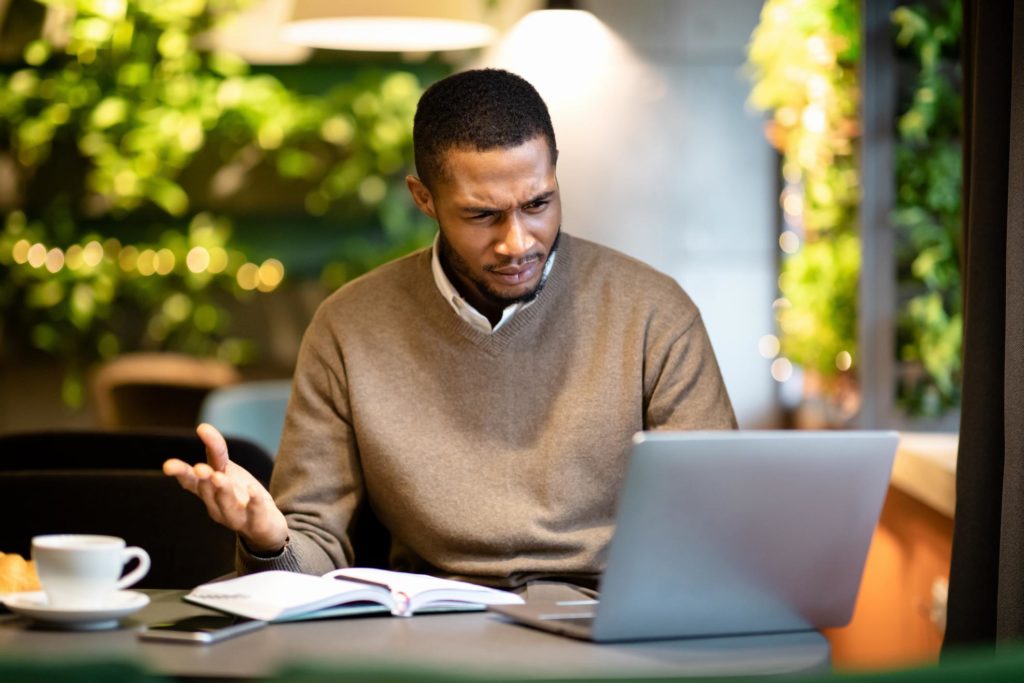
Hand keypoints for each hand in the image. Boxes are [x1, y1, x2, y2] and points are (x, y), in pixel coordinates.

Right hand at [163, 423, 288, 553]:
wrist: (265, 527)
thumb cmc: (240, 496)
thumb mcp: (226, 470)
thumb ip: (215, 450)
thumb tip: (202, 427)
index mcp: (208, 491)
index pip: (190, 481)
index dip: (180, 473)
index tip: (168, 465)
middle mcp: (218, 505)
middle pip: (207, 493)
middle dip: (203, 480)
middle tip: (200, 469)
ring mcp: (237, 516)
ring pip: (226, 505)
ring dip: (222, 491)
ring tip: (219, 477)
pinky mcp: (257, 521)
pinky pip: (255, 513)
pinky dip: (253, 502)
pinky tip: (253, 490)